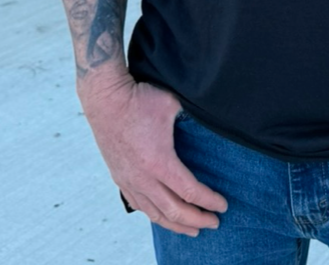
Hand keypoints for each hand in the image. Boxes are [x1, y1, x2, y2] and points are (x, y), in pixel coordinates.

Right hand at [81, 76, 227, 235]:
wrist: (105, 98)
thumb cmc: (141, 98)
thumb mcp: (172, 104)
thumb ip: (191, 115)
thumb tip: (210, 116)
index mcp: (160, 162)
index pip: (190, 192)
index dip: (209, 201)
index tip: (223, 206)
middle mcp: (143, 177)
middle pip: (174, 210)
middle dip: (197, 219)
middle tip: (214, 223)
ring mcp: (129, 180)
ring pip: (154, 213)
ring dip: (176, 224)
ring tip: (192, 230)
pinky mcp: (119, 177)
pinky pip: (139, 205)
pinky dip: (154, 215)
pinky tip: (162, 216)